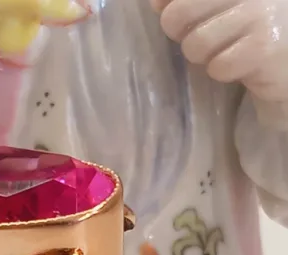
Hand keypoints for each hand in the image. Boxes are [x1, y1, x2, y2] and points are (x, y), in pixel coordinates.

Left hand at [151, 0, 287, 103]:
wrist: (287, 58)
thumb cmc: (253, 28)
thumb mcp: (222, 5)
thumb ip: (190, 0)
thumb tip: (155, 2)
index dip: (168, 4)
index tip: (166, 9)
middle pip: (177, 14)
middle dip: (183, 35)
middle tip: (202, 38)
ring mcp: (259, 14)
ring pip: (196, 44)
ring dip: (204, 57)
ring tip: (224, 51)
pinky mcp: (264, 47)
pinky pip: (219, 66)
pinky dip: (223, 72)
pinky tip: (239, 65)